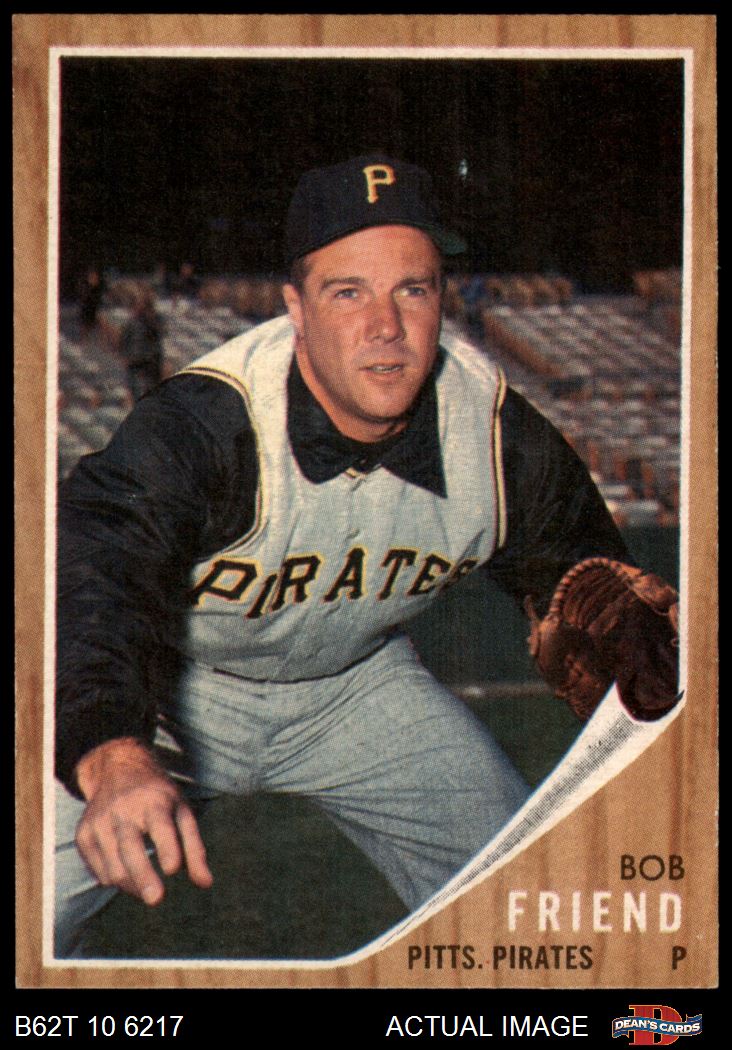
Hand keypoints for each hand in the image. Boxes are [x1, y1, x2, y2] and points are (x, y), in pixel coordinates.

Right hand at [74, 737, 212, 904]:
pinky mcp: (83, 836)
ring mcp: (99, 823)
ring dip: (133, 886)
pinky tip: (127, 873)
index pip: (159, 827)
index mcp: (153, 802)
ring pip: (113, 868)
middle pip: (130, 850)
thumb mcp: (181, 811)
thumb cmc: (157, 796)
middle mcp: (122, 810)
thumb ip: (195, 848)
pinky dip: (116, 880)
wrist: (116, 770)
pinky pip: (99, 872)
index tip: (173, 868)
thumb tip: (206, 883)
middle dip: (143, 877)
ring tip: (148, 888)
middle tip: (156, 899)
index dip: (167, 848)